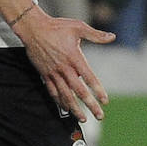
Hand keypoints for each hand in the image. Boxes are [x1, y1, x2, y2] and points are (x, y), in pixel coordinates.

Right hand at [12, 6, 115, 121]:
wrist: (34, 29)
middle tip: (99, 116)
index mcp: (74, 57)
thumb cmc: (58, 26)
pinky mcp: (45, 74)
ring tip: (83, 118)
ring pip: (65, 95)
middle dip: (90, 105)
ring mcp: (53, 73)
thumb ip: (96, 35)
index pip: (89, 78)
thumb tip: (112, 37)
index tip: (105, 101)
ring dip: (74, 108)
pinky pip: (52, 91)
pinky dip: (59, 101)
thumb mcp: (78, 27)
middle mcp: (64, 68)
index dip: (98, 90)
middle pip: (79, 91)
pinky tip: (65, 108)